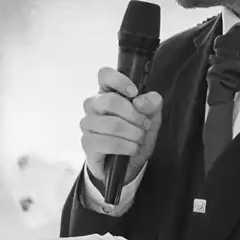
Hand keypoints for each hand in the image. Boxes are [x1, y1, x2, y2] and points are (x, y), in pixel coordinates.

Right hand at [80, 67, 163, 183]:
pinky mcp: (87, 143)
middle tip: (145, 125)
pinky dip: (126, 146)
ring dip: (133, 134)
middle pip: (109, 101)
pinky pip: (108, 142)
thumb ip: (152, 104)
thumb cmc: (136, 135)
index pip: (105, 75)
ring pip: (112, 124)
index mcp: (108, 93)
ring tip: (140, 140)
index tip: (134, 93)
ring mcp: (88, 124)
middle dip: (134, 115)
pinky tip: (132, 149)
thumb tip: (141, 101)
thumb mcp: (152, 118)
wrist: (128, 164)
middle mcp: (93, 105)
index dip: (120, 81)